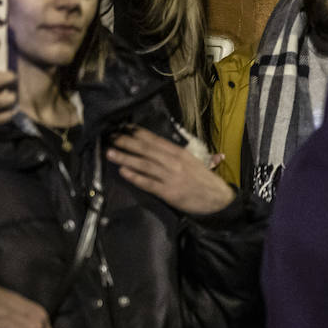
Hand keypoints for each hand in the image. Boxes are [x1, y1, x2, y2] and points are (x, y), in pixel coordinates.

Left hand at [107, 125, 235, 215]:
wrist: (217, 199)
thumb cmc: (205, 181)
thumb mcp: (195, 162)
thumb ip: (181, 154)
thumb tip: (167, 145)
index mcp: (180, 153)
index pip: (156, 140)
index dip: (139, 133)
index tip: (124, 127)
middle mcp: (174, 162)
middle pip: (147, 150)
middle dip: (127, 142)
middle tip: (111, 137)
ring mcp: (171, 177)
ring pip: (144, 164)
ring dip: (126, 158)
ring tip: (110, 153)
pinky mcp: (168, 192)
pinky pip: (148, 183)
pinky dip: (135, 177)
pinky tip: (123, 172)